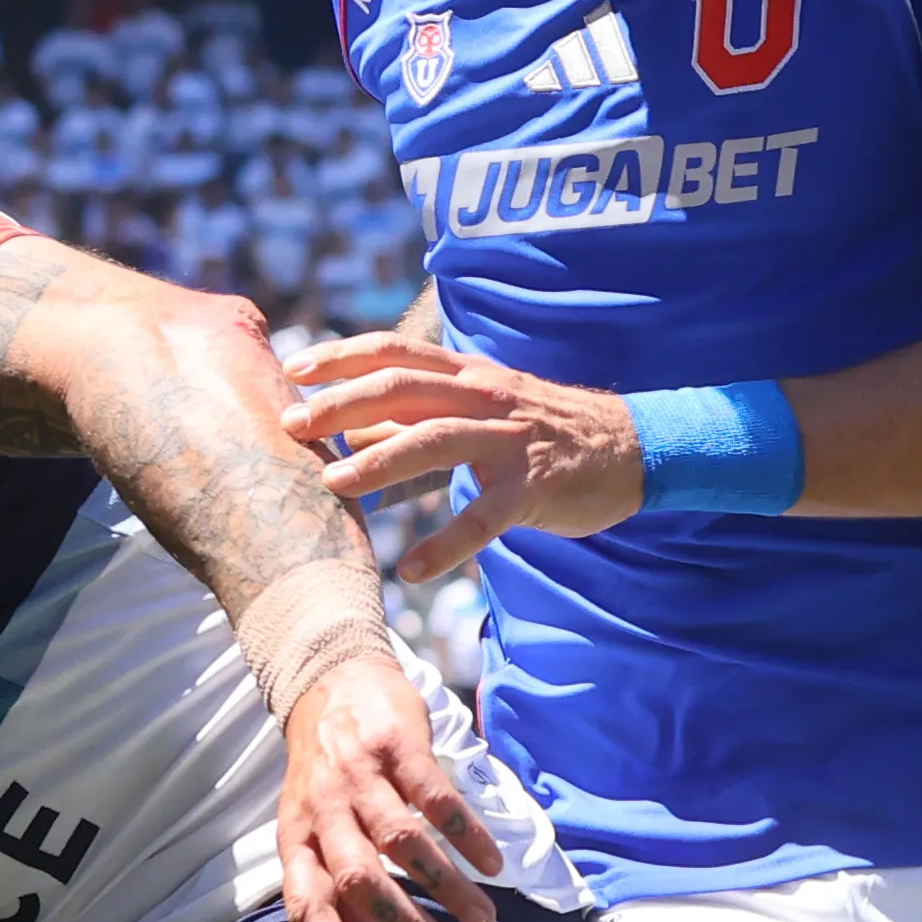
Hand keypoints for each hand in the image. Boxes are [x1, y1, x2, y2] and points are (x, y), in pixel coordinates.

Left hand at [276, 640, 502, 921]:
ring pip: (403, 841)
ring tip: (483, 919)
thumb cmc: (326, 777)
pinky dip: (466, 833)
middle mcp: (324, 810)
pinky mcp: (397, 746)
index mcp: (297, 838)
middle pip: (359, 876)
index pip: (304, 899)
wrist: (331, 683)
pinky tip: (492, 862)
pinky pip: (435, 797)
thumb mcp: (315, 835)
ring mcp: (360, 775)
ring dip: (447, 885)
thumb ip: (334, 901)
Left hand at [285, 332, 648, 574]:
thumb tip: (348, 428)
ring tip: (332, 484)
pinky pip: (484, 518)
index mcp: (467, 375)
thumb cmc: (539, 430)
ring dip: (380, 461)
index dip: (343, 356)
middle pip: (404, 388)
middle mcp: (484, 397)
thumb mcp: (477, 410)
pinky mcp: (533, 487)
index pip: (395, 353)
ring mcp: (510, 441)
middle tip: (291, 424)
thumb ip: (416, 416)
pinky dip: (446, 544)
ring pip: (437, 440)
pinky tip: (411, 569)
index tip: (293, 367)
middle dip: (342, 403)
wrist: (630, 447)